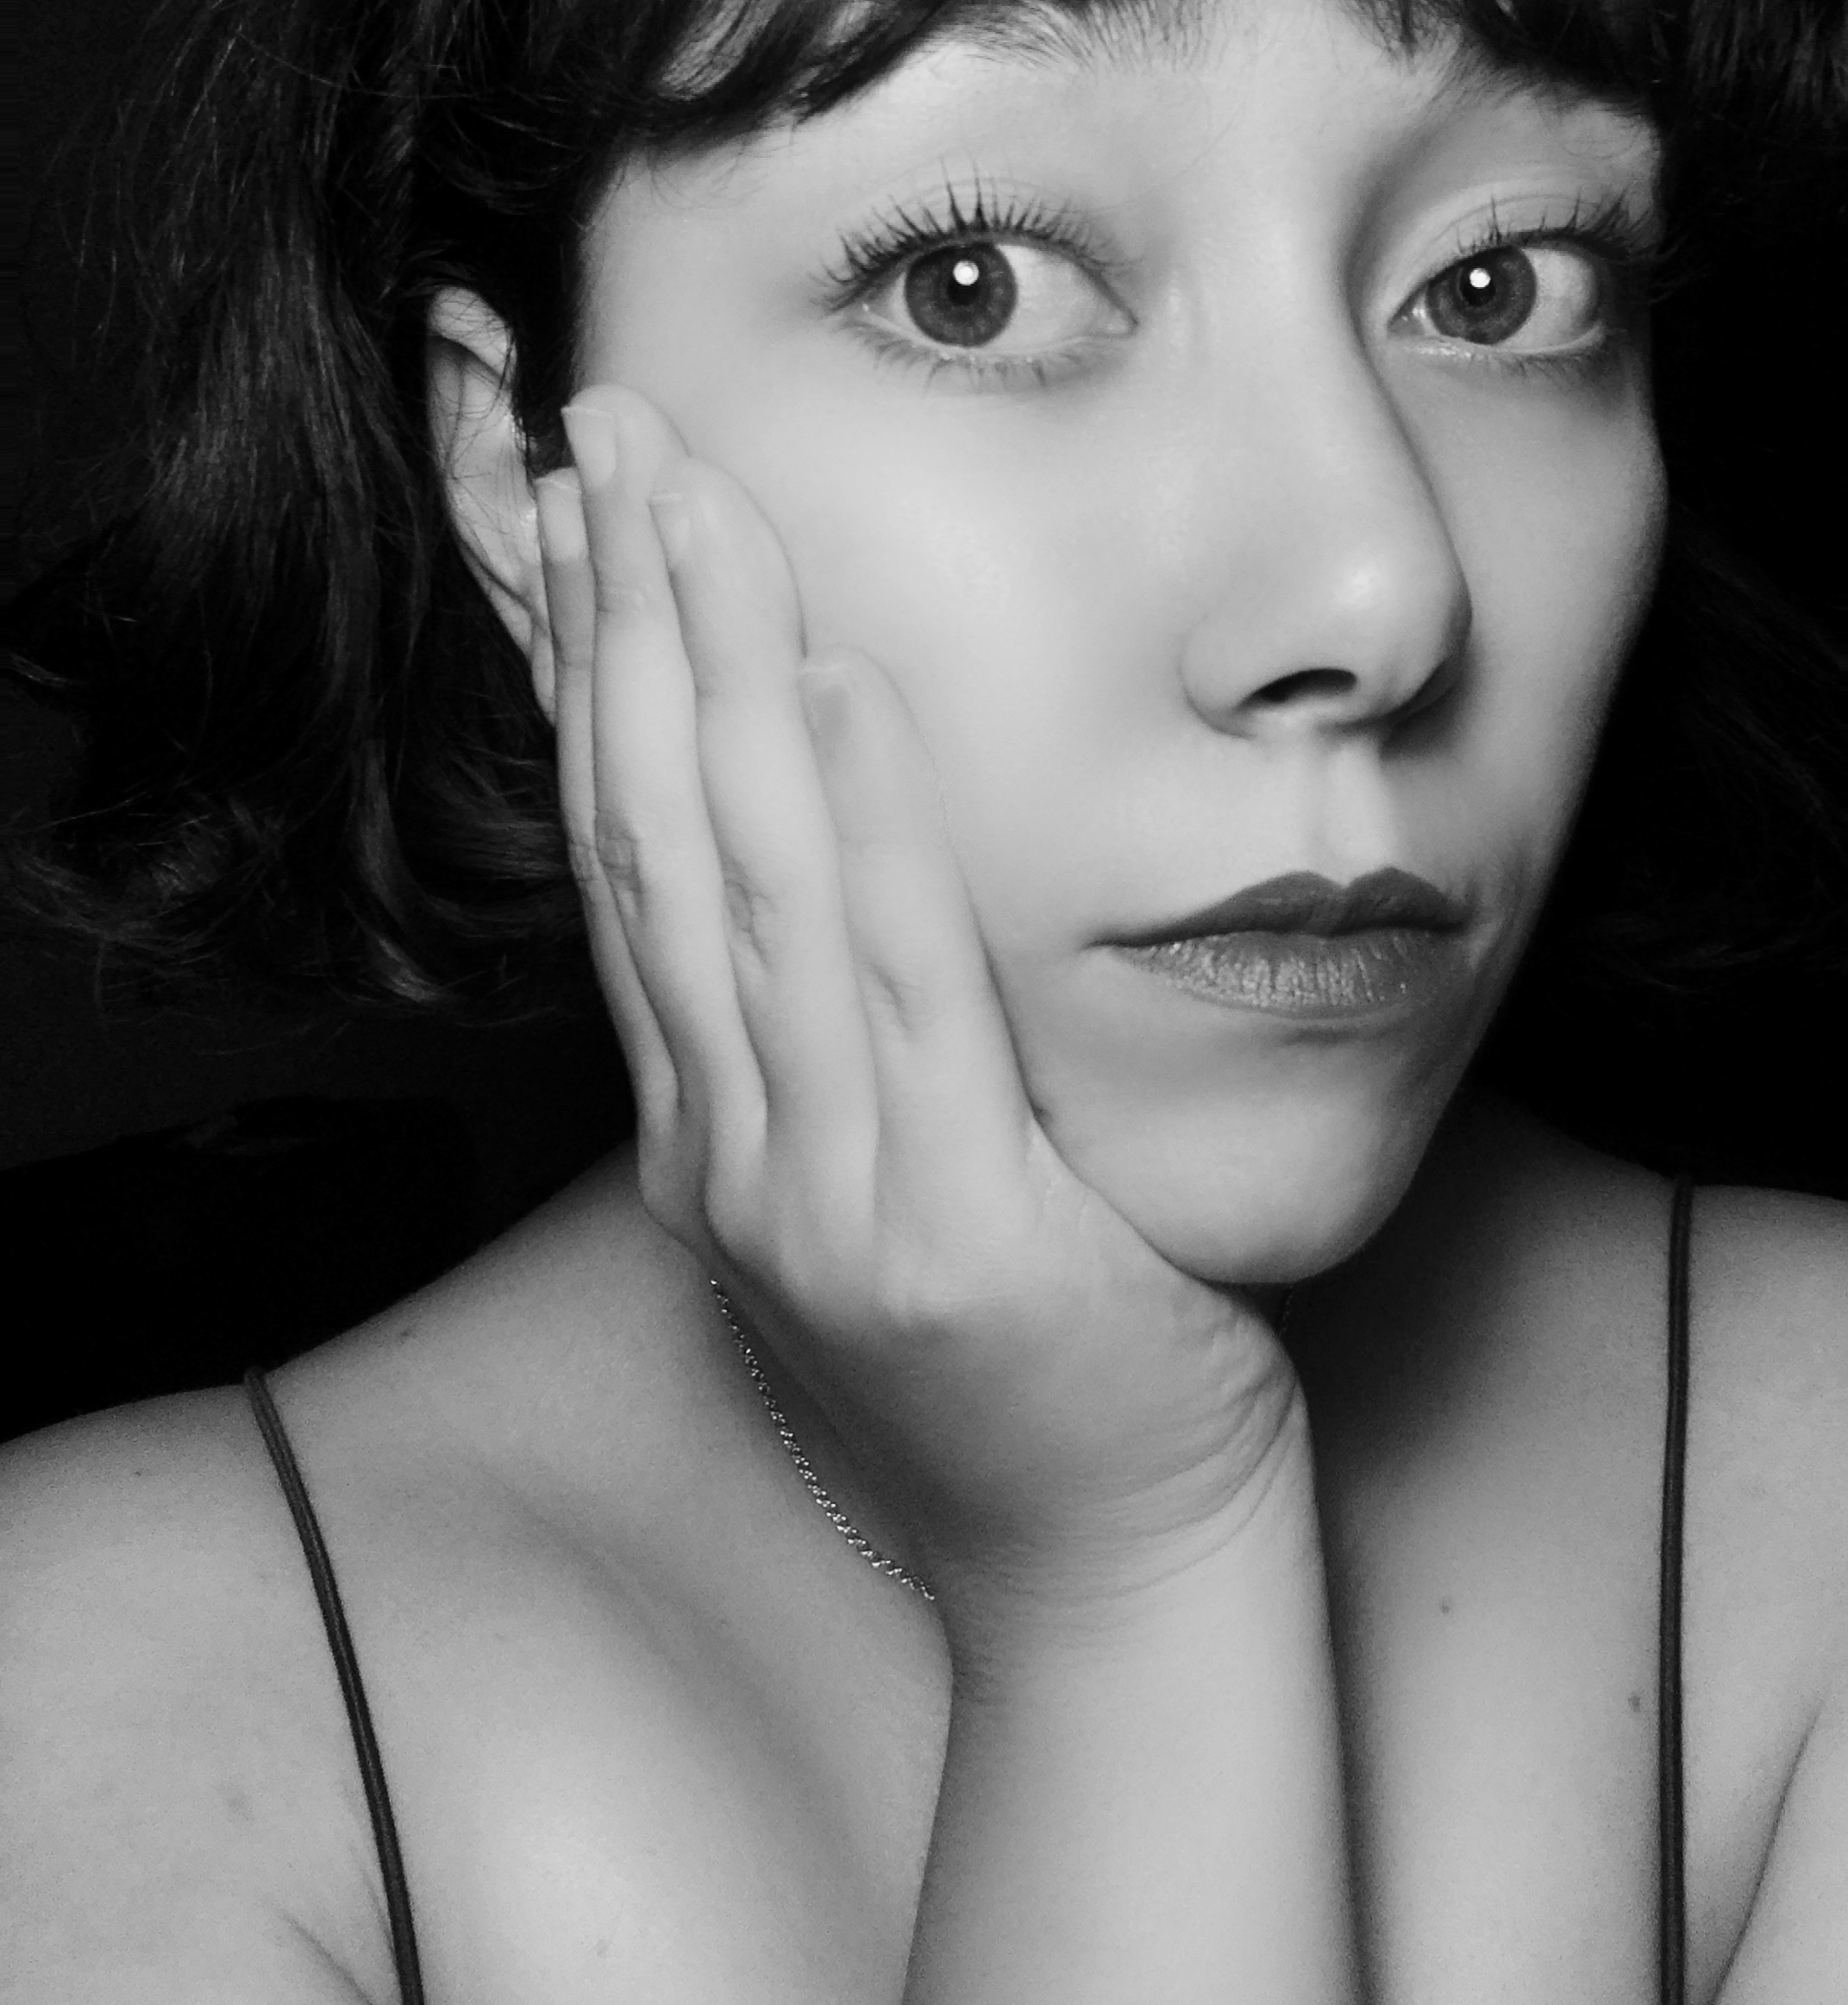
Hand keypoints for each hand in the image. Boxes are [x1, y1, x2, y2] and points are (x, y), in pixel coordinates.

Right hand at [537, 385, 1303, 1615]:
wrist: (1106, 1561)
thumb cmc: (1019, 1362)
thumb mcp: (876, 1196)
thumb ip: (818, 1053)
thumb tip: (806, 862)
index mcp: (709, 1145)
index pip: (627, 869)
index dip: (594, 683)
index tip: (585, 527)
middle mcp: (735, 1161)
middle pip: (658, 848)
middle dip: (627, 632)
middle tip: (610, 443)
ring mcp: (828, 1202)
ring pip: (749, 898)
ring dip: (719, 683)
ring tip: (701, 506)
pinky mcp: (952, 1234)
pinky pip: (905, 995)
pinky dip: (875, 831)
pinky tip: (852, 687)